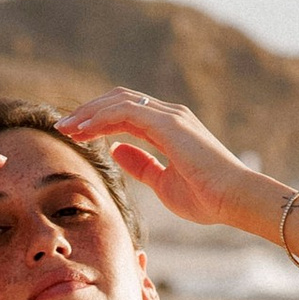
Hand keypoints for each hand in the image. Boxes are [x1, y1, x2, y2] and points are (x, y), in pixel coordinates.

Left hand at [54, 87, 264, 231]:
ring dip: (89, 113)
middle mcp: (168, 115)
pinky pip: (125, 112)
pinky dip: (101, 118)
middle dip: (88, 111)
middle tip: (63, 127)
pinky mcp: (168, 124)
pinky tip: (84, 131)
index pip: (125, 113)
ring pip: (118, 101)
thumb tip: (115, 150)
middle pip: (118, 100)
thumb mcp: (163, 183)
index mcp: (169, 127)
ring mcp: (169, 116)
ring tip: (67, 128)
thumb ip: (141, 165)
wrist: (234, 199)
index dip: (98, 120)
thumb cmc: (207, 197)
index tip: (75, 134)